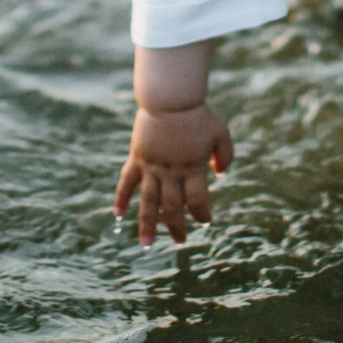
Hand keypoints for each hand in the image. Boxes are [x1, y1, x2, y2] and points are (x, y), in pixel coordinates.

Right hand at [114, 104, 234, 244]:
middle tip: (180, 242)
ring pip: (148, 201)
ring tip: (146, 244)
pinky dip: (121, 198)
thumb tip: (220, 173)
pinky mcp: (137, 158)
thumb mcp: (220, 133)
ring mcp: (152, 166)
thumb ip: (225, 155)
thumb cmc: (197, 114)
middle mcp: (171, 171)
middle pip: (173, 207)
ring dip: (147, 224)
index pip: (197, 200)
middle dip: (177, 227)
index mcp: (193, 167)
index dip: (202, 214)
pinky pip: (127, 181)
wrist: (170, 98)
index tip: (205, 220)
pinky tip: (117, 214)